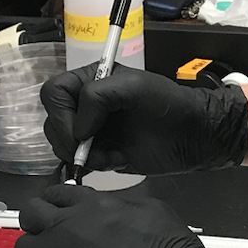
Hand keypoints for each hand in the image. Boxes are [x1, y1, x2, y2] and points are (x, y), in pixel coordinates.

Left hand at [14, 185, 224, 247]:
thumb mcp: (150, 210)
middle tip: (50, 236)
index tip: (59, 213)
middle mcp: (68, 227)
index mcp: (93, 206)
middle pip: (31, 214)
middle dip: (38, 223)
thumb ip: (120, 206)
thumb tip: (110, 209)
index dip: (56, 204)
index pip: (57, 195)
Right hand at [40, 64, 247, 173]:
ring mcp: (92, 130)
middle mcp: (86, 105)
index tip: (84, 131)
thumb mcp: (135, 87)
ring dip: (84, 155)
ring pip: (61, 146)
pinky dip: (93, 166)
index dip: (63, 114)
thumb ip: (98, 96)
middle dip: (70, 140)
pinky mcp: (100, 154)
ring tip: (112, 154)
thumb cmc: (169, 105)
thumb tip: (78, 129)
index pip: (54, 93)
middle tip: (94, 149)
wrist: (194, 136)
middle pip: (53, 122)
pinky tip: (116, 161)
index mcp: (91, 81)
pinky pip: (77, 164)